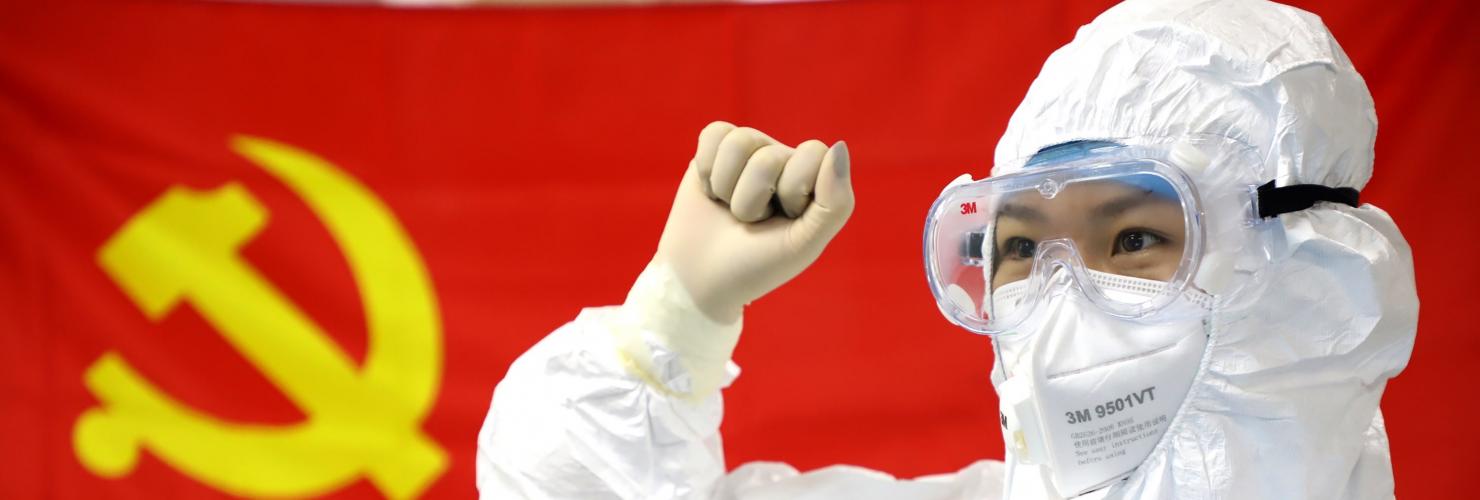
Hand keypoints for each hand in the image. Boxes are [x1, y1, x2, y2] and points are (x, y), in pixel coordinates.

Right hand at [652, 121, 854, 323]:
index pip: (812, 153)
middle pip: (769, 157)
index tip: (785, 217)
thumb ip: (836, 202)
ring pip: (739, 143)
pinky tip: (711, 191)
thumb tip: (838, 147)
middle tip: (750, 221)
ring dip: (727, 187)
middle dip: (751, 200)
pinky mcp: (716, 146)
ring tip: (730, 208)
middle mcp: (783, 159)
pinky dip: (706, 170)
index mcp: (813, 179)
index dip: (793, 190)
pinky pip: (714, 133)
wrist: (701, 278)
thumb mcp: (804, 244)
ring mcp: (750, 150)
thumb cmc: (757, 264)